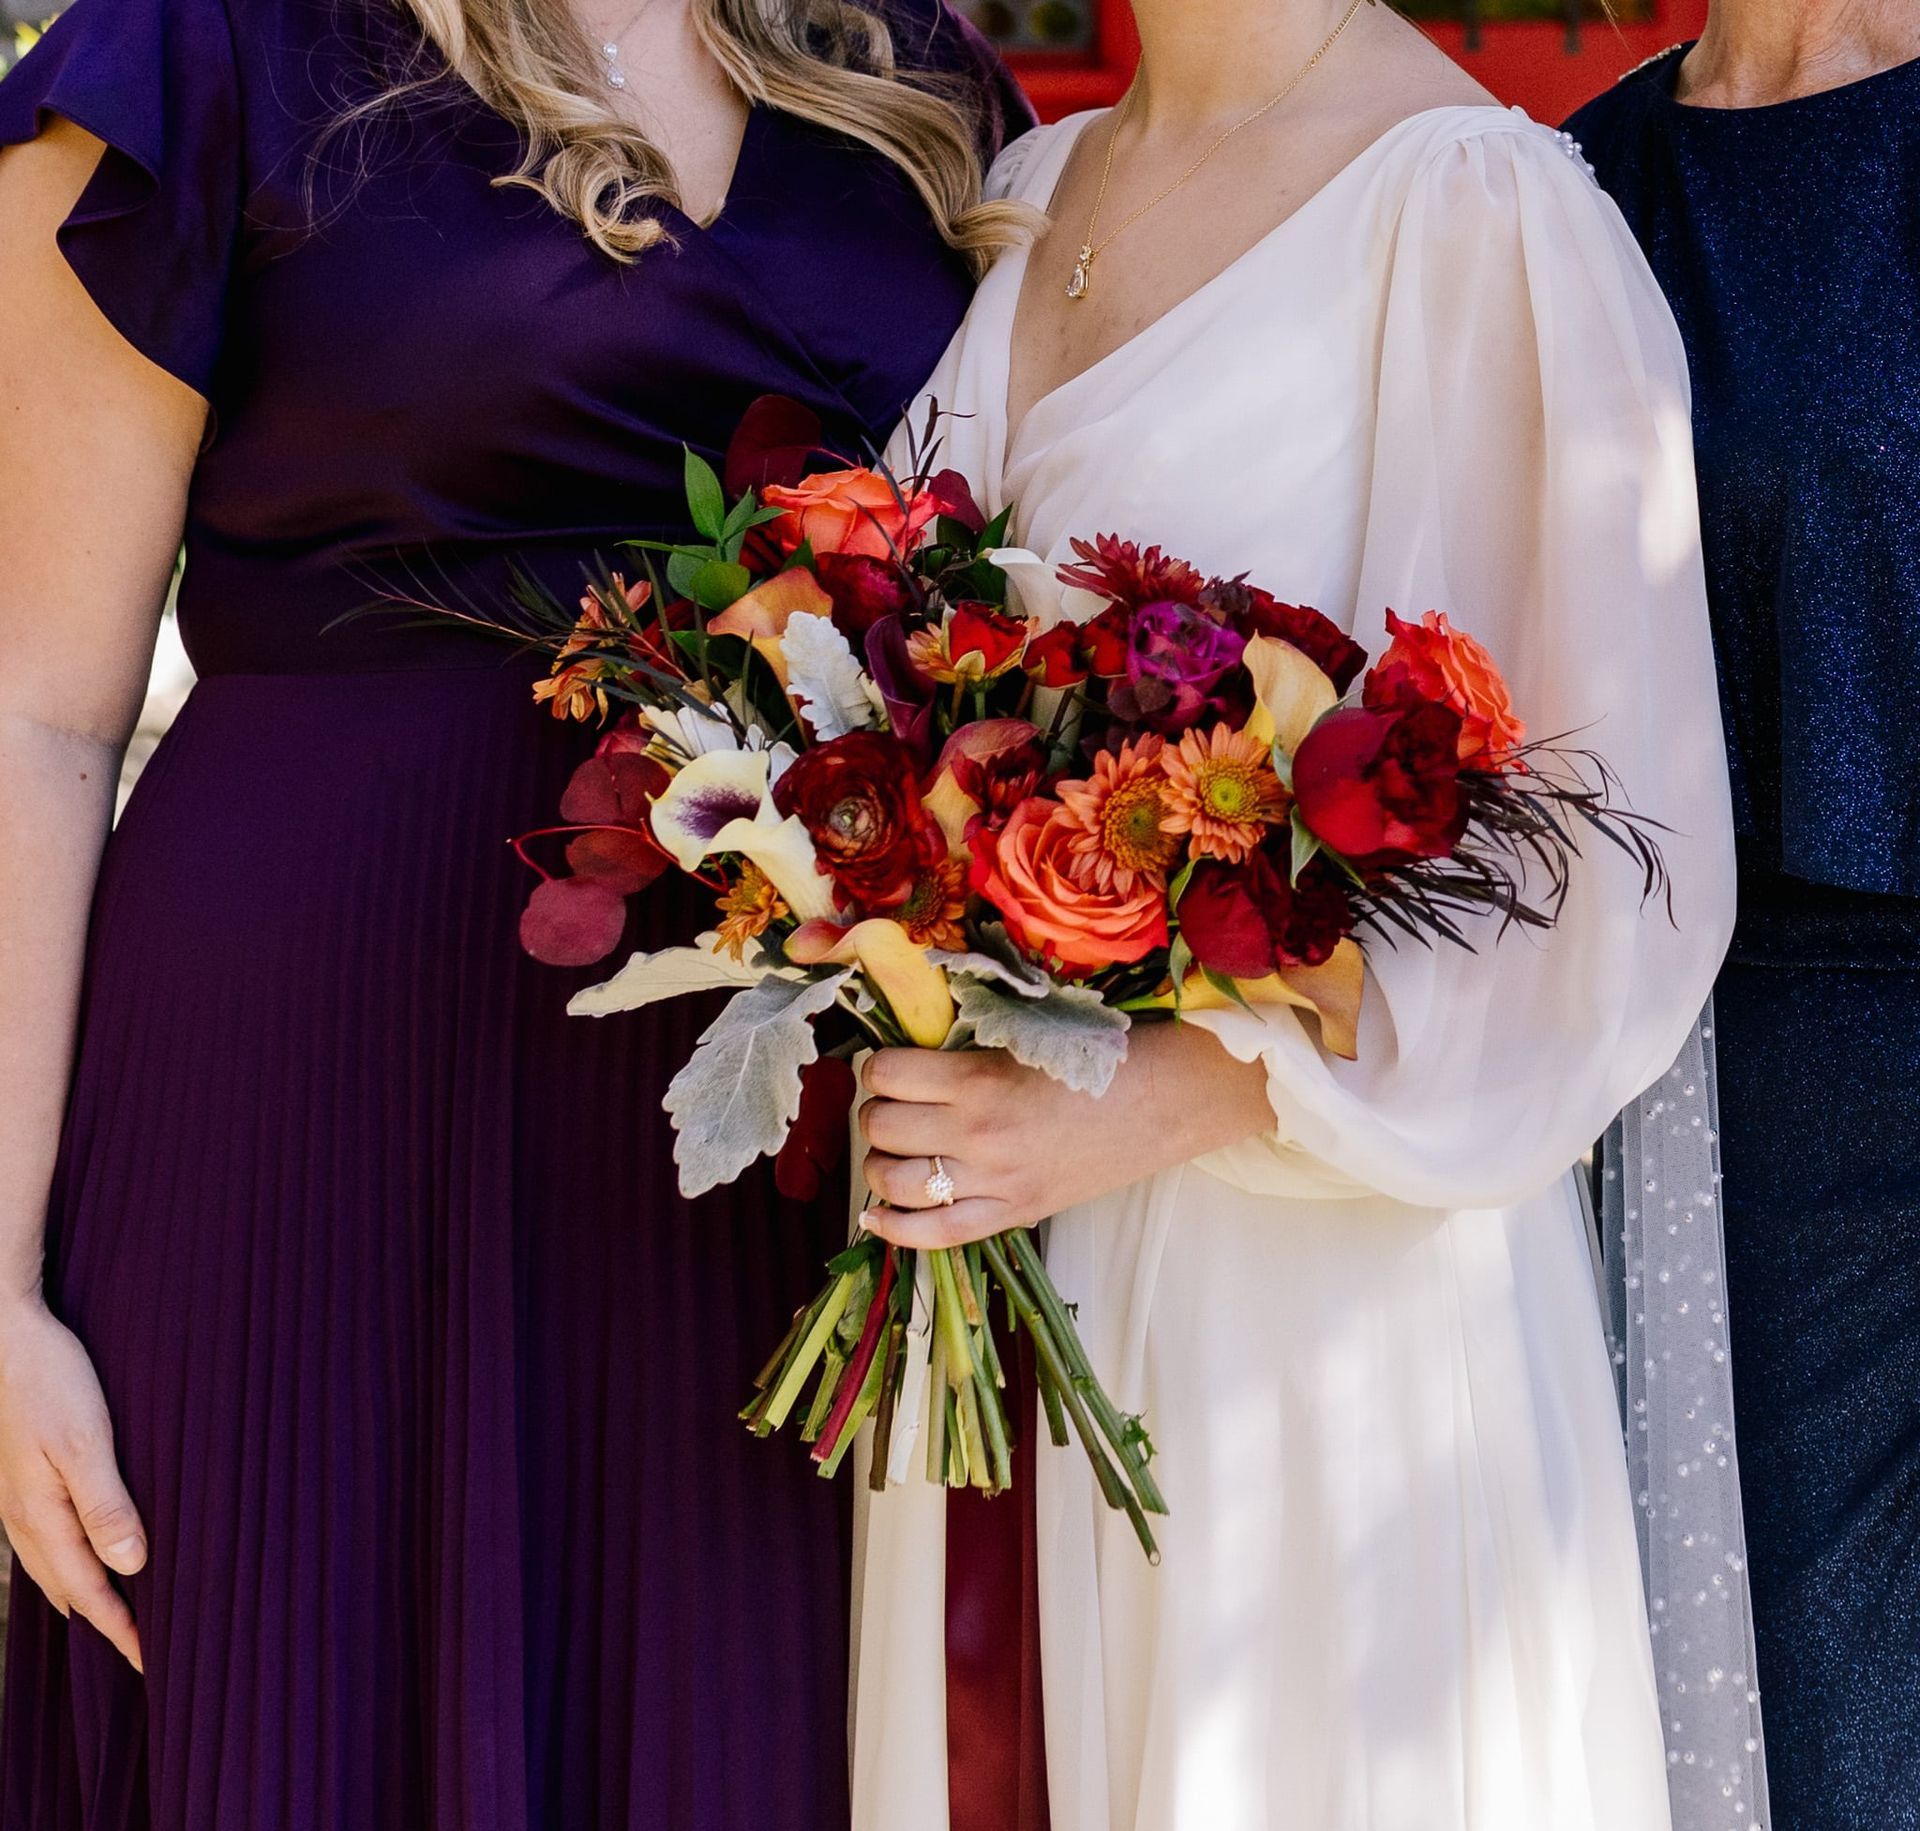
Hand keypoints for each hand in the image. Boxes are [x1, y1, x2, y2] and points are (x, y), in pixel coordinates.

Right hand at [0, 1294, 144, 1670]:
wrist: (10, 1338)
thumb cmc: (51, 1381)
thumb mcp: (85, 1441)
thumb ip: (106, 1503)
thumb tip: (131, 1566)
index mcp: (42, 1517)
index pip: (89, 1591)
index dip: (120, 1629)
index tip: (154, 1661)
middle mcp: (26, 1519)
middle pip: (69, 1590)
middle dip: (104, 1624)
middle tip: (143, 1655)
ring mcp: (21, 1502)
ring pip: (56, 1568)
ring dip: (88, 1597)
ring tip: (119, 1621)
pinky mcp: (26, 1482)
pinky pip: (50, 1542)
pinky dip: (74, 1565)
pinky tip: (90, 1559)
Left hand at [858, 1021, 1274, 1247]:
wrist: (1161, 1102)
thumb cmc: (1097, 1058)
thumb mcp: (1024, 1039)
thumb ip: (967, 1051)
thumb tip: (909, 1058)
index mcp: (977, 1079)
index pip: (886, 1073)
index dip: (879, 1067)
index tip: (890, 1067)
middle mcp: (977, 1133)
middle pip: (882, 1126)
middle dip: (877, 1112)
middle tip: (895, 1105)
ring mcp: (993, 1180)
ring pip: (893, 1181)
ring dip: (878, 1164)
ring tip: (892, 1150)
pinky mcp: (1013, 1213)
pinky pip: (935, 1234)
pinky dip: (894, 1227)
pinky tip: (876, 1215)